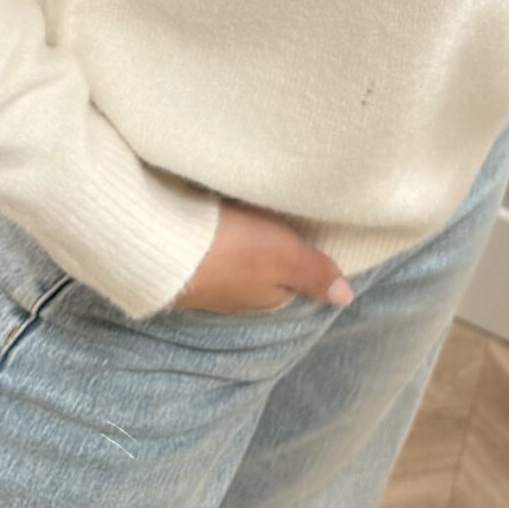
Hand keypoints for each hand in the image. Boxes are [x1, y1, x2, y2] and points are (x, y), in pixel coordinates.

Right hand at [170, 198, 355, 313]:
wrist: (161, 246)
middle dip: (268, 245)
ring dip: (239, 237)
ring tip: (246, 209)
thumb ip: (315, 273)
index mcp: (267, 297)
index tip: (304, 226)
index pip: (293, 278)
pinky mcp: (181, 260)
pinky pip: (207, 248)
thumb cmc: (233, 251)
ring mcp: (206, 281)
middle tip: (275, 211)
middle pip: (263, 269)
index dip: (300, 252)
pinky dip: (214, 233)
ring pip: (234, 258)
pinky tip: (213, 214)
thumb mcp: (285, 257)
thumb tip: (346, 298)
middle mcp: (236, 295)